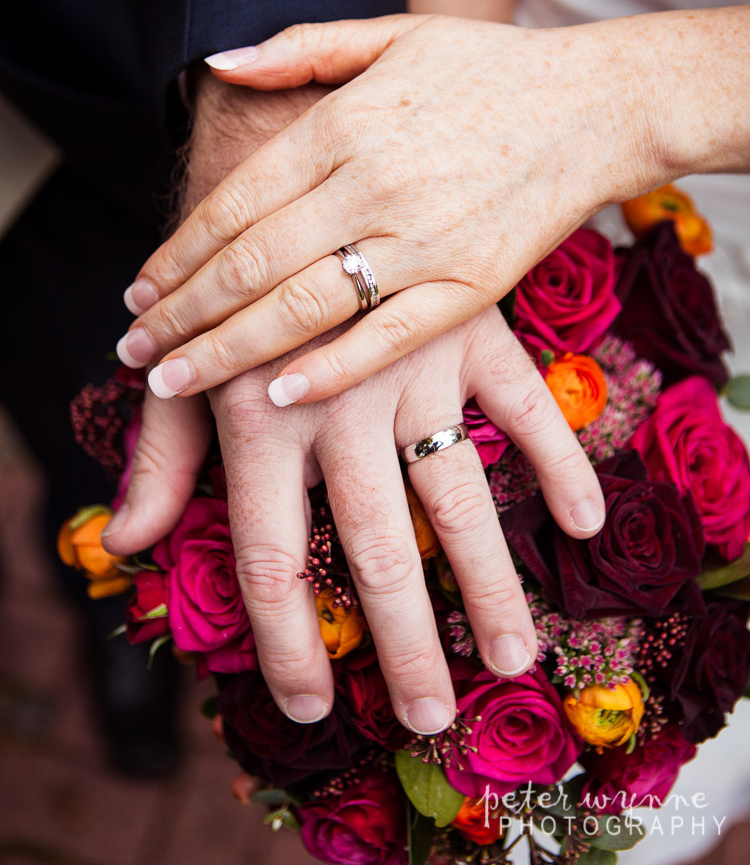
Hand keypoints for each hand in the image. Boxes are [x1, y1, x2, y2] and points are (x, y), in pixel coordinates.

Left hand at [104, 302, 603, 731]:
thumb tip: (122, 546)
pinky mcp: (468, 328)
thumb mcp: (185, 373)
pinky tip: (580, 521)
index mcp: (259, 421)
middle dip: (404, 645)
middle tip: (431, 716)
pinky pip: (525, 404)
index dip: (287, 643)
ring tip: (511, 657)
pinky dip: (559, 460)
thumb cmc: (234, 294)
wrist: (291, 174)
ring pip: (457, 496)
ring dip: (487, 583)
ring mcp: (410, 365)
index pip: (272, 558)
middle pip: (375, 550)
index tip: (312, 706)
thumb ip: (160, 462)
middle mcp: (335, 402)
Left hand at [116, 9, 736, 403]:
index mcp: (346, 122)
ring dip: (226, 351)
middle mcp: (374, 183)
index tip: (138, 290)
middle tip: (132, 350)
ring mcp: (424, 240)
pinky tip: (275, 395)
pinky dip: (327, 370)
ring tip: (172, 382)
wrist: (598, 105)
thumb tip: (217, 64)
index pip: (236, 201)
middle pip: (252, 262)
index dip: (179, 253)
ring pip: (303, 307)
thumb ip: (301, 49)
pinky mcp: (472, 286)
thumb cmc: (490, 68)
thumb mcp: (394, 35)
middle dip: (181, 314)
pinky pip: (386, 338)